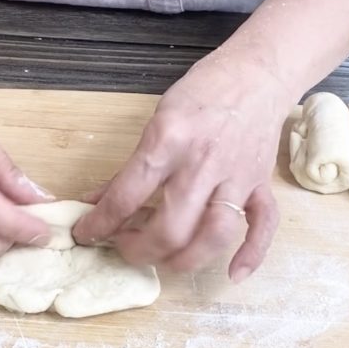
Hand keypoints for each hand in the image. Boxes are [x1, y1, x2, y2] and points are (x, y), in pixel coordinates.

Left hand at [74, 57, 289, 280]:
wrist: (257, 72)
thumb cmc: (201, 92)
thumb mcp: (155, 121)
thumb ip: (130, 167)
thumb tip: (98, 200)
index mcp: (168, 141)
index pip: (126, 196)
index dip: (99, 223)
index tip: (86, 235)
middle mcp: (202, 163)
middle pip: (170, 227)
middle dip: (139, 250)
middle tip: (125, 248)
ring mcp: (236, 177)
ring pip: (214, 235)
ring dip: (186, 260)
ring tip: (165, 262)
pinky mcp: (260, 184)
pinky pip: (262, 225)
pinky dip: (251, 254)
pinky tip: (233, 275)